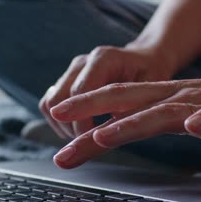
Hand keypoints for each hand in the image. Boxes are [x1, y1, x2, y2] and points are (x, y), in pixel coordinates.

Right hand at [39, 44, 171, 139]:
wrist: (145, 59)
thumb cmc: (150, 76)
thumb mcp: (148, 93)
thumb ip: (128, 110)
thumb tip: (108, 135)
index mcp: (104, 59)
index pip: (80, 93)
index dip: (81, 122)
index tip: (92, 141)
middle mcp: (83, 62)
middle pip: (58, 99)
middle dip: (70, 126)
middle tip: (89, 142)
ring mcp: (72, 70)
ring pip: (49, 102)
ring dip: (62, 125)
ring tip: (84, 136)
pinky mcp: (66, 80)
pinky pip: (50, 103)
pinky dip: (59, 121)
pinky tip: (78, 129)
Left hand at [50, 74, 200, 167]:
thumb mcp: (185, 118)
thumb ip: (154, 121)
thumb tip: (116, 129)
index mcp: (163, 99)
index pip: (118, 104)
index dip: (86, 112)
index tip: (59, 129)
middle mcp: (177, 97)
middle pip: (128, 100)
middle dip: (90, 108)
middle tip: (58, 119)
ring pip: (165, 112)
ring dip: (132, 123)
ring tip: (103, 137)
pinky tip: (193, 125)